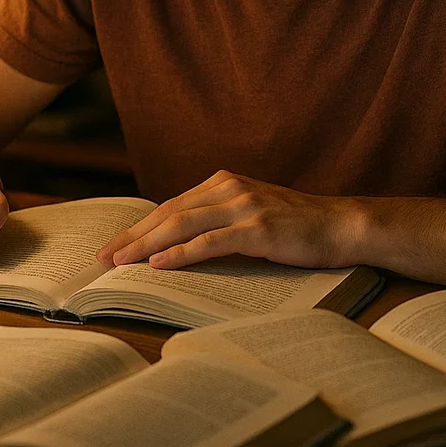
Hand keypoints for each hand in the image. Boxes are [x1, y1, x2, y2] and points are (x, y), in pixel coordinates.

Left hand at [95, 170, 366, 269]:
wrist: (341, 226)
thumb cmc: (296, 226)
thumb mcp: (252, 213)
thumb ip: (219, 218)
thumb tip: (178, 242)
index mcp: (224, 182)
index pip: (171, 205)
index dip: (139, 226)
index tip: (114, 244)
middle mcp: (229, 188)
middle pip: (169, 212)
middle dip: (133, 235)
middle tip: (104, 256)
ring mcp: (243, 206)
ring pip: (182, 225)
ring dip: (147, 244)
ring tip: (122, 261)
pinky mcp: (257, 228)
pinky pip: (210, 241)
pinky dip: (181, 253)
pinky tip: (159, 264)